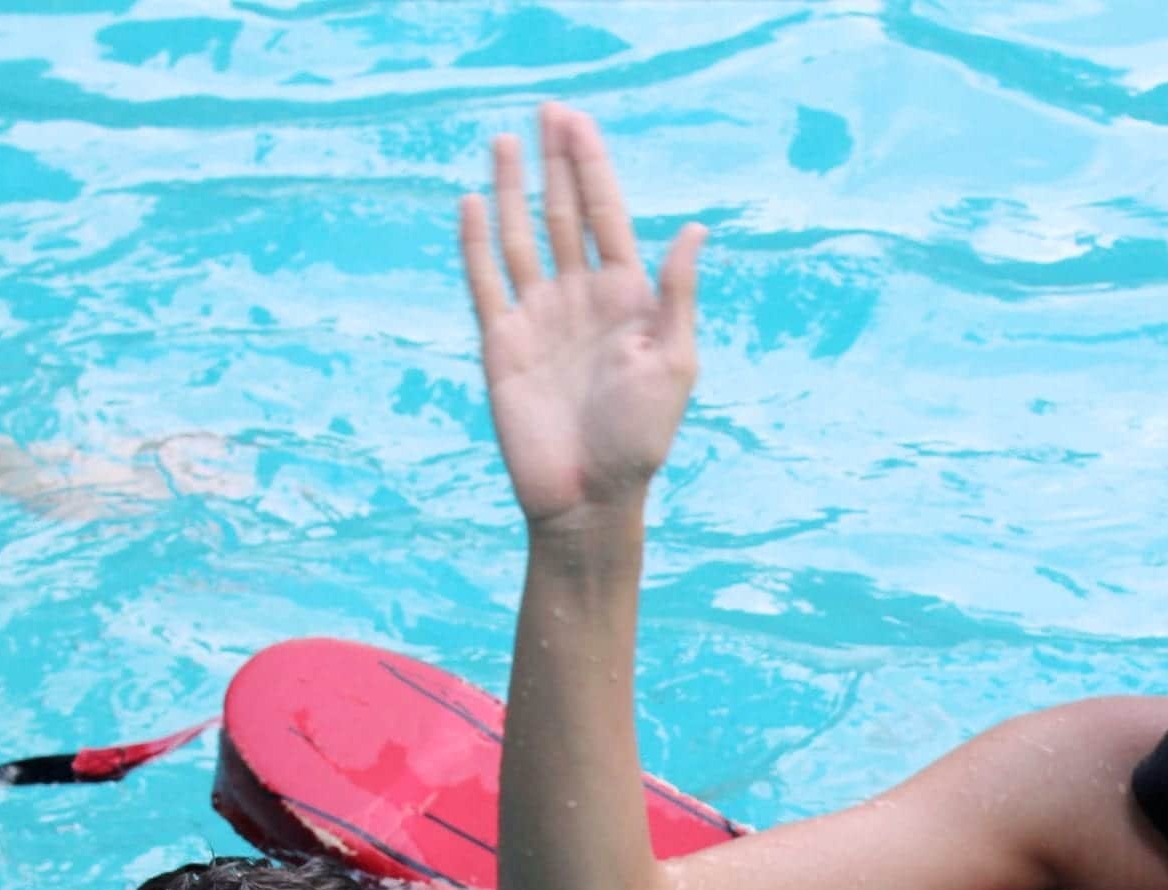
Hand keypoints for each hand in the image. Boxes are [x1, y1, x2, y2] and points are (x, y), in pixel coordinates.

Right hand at [460, 105, 704, 525]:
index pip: (607, 217)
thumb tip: (695, 229)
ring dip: (513, 190)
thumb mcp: (673, 365)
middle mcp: (581, 301)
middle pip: (565, 215)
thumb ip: (675, 296)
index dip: (592, 167)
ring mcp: (539, 319)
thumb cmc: (639, 441)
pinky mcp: (502, 343)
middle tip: (547, 111)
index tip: (576, 121)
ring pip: (522, 238)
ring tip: (504, 141)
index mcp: (627, 302)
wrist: (588, 500)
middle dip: (556, 164)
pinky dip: (476, 243)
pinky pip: (485, 282)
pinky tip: (471, 204)